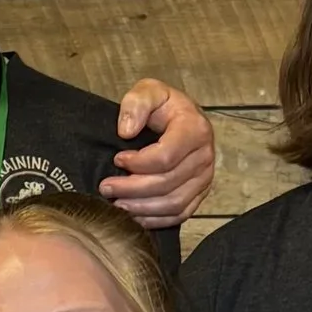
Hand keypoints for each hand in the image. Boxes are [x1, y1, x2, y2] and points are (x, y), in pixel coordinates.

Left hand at [99, 80, 215, 228]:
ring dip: (141, 208)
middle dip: (131, 189)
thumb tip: (126, 131)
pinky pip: (179, 214)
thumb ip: (136, 103)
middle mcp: (205, 156)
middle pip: (167, 183)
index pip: (165, 157)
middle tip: (106, 188)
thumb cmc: (163, 106)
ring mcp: (204, 177)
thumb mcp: (148, 91)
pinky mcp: (199, 193)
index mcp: (195, 129)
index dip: (137, 163)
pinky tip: (133, 215)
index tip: (117, 159)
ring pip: (173, 203)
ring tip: (116, 205)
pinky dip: (155, 220)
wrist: (180, 118)